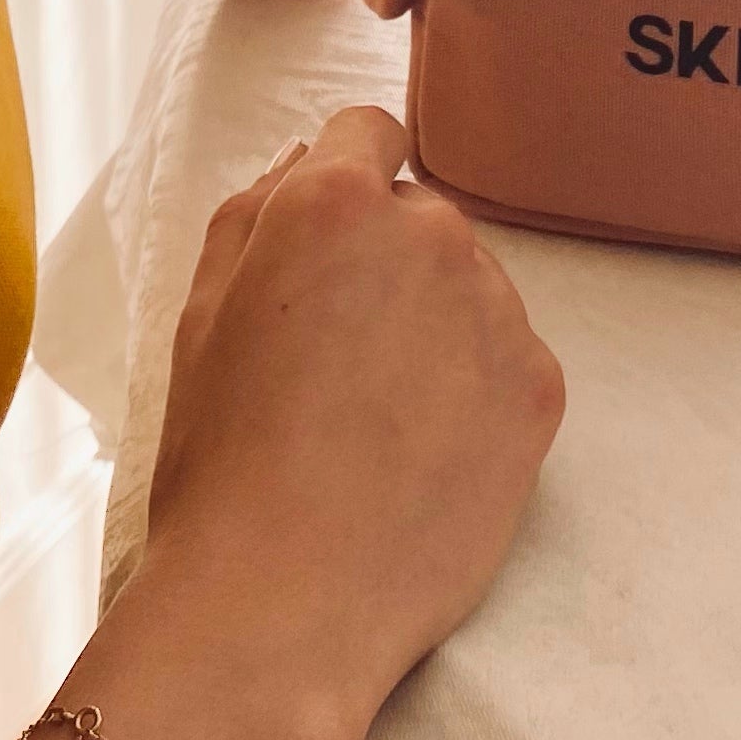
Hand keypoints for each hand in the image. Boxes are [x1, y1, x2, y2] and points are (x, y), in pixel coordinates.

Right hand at [139, 106, 563, 739]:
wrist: (281, 607)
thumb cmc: (219, 464)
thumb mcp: (200, 316)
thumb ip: (254, 212)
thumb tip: (307, 157)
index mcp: (333, 202)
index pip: (367, 131)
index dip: (343, 184)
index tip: (328, 250)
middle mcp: (429, 233)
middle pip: (420, 217)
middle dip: (386, 265)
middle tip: (336, 363)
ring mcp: (496, 308)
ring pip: (470, 288)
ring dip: (436, 326)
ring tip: (377, 424)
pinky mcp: (540, 385)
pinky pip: (509, 357)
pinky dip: (477, 393)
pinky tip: (422, 457)